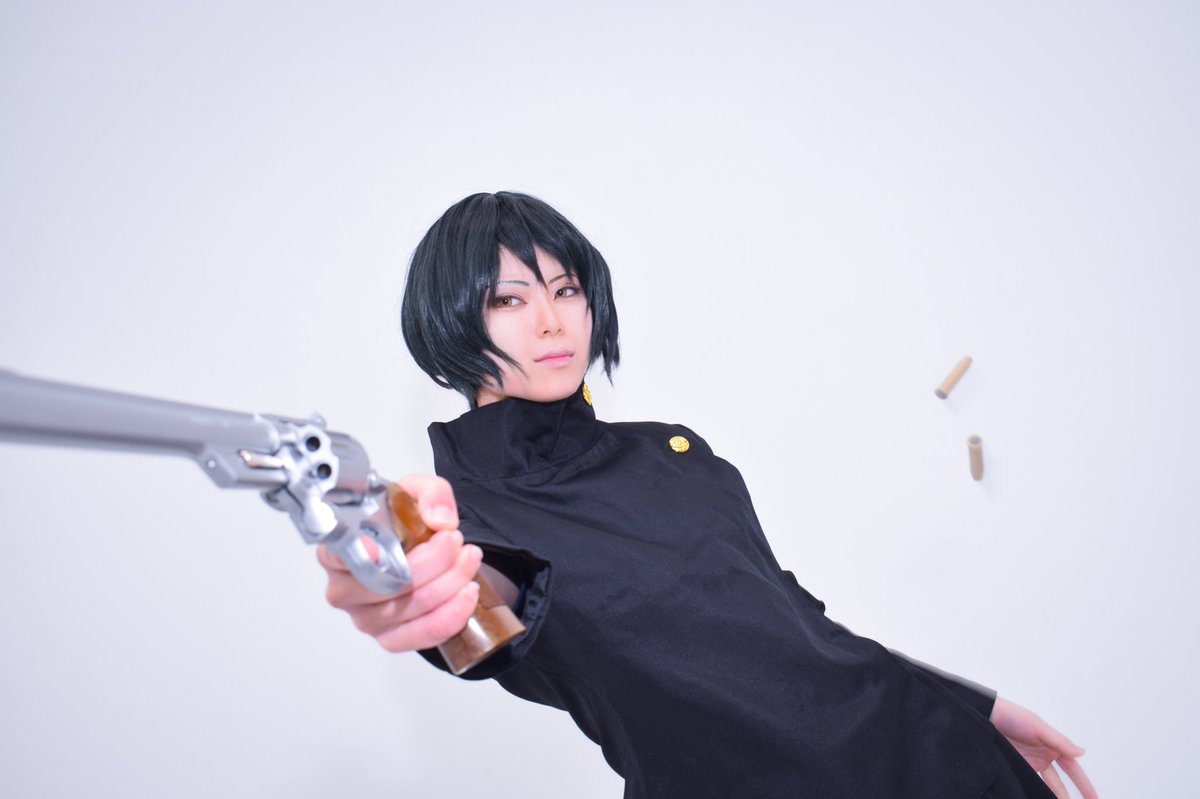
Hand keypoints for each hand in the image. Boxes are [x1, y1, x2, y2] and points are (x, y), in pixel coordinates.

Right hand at [316, 474, 482, 651]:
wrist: (420, 548)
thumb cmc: (402, 522)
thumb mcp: (415, 492)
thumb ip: (431, 494)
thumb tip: (440, 520)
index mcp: (337, 549)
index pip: (336, 553)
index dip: (359, 553)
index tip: (379, 545)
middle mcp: (343, 588)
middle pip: (387, 583)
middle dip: (433, 560)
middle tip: (454, 539)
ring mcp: (364, 618)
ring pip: (412, 606)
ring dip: (452, 581)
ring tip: (469, 558)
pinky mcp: (389, 638)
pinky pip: (423, 634)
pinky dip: (453, 614)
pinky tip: (467, 592)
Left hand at [990, 696, 1097, 798]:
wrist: (984, 715)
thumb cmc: (1012, 715)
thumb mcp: (1037, 726)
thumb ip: (1059, 741)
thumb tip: (1081, 752)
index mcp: (1052, 745)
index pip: (1072, 768)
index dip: (1083, 783)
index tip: (1093, 797)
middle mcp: (1043, 755)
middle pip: (1059, 781)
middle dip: (1068, 795)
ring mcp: (1029, 762)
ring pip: (1045, 784)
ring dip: (1053, 795)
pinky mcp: (1015, 766)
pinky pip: (1028, 781)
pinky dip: (1034, 790)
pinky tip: (1037, 796)